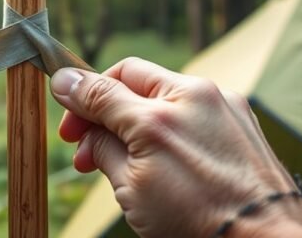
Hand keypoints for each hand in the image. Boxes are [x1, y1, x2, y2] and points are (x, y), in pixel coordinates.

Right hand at [50, 58, 301, 237]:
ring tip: (119, 159)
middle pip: (131, 78)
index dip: (75, 94)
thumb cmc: (199, 224)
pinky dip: (166, 122)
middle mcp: (195, 96)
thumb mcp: (132, 188)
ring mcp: (223, 103)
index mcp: (160, 115)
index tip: (60, 99)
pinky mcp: (240, 116)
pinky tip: (157, 156)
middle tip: (83, 142)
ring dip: (133, 115)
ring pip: (160, 92)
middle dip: (102, 106)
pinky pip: (190, 107)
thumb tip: (74, 100)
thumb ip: (100, 140)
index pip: (103, 87)